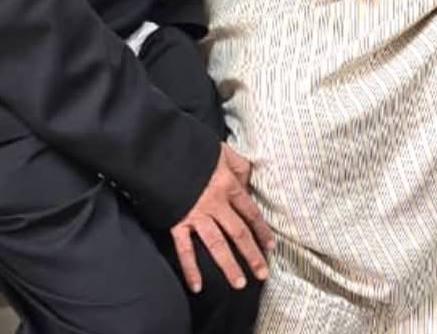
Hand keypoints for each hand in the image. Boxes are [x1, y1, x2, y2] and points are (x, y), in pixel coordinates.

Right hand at [171, 142, 273, 293]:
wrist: (165, 150)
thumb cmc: (197, 150)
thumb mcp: (224, 151)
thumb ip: (239, 167)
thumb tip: (248, 184)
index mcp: (229, 185)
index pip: (251, 212)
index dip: (262, 230)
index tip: (271, 246)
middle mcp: (216, 203)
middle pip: (238, 232)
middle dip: (252, 254)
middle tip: (263, 273)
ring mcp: (196, 214)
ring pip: (217, 244)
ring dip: (229, 266)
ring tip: (240, 284)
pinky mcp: (177, 221)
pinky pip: (184, 249)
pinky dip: (190, 269)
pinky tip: (197, 286)